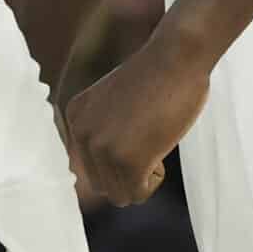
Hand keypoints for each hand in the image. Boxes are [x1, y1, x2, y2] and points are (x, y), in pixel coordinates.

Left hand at [64, 25, 210, 206]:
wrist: (177, 56)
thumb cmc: (158, 77)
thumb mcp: (113, 103)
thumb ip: (102, 131)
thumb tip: (99, 179)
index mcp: (75, 116)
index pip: (90, 165)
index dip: (118, 158)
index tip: (137, 130)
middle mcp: (82, 133)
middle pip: (102, 185)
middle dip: (127, 174)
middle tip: (148, 140)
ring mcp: (102, 149)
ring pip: (120, 195)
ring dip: (141, 178)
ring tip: (154, 142)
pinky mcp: (127, 162)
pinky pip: (138, 195)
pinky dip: (154, 180)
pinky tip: (160, 149)